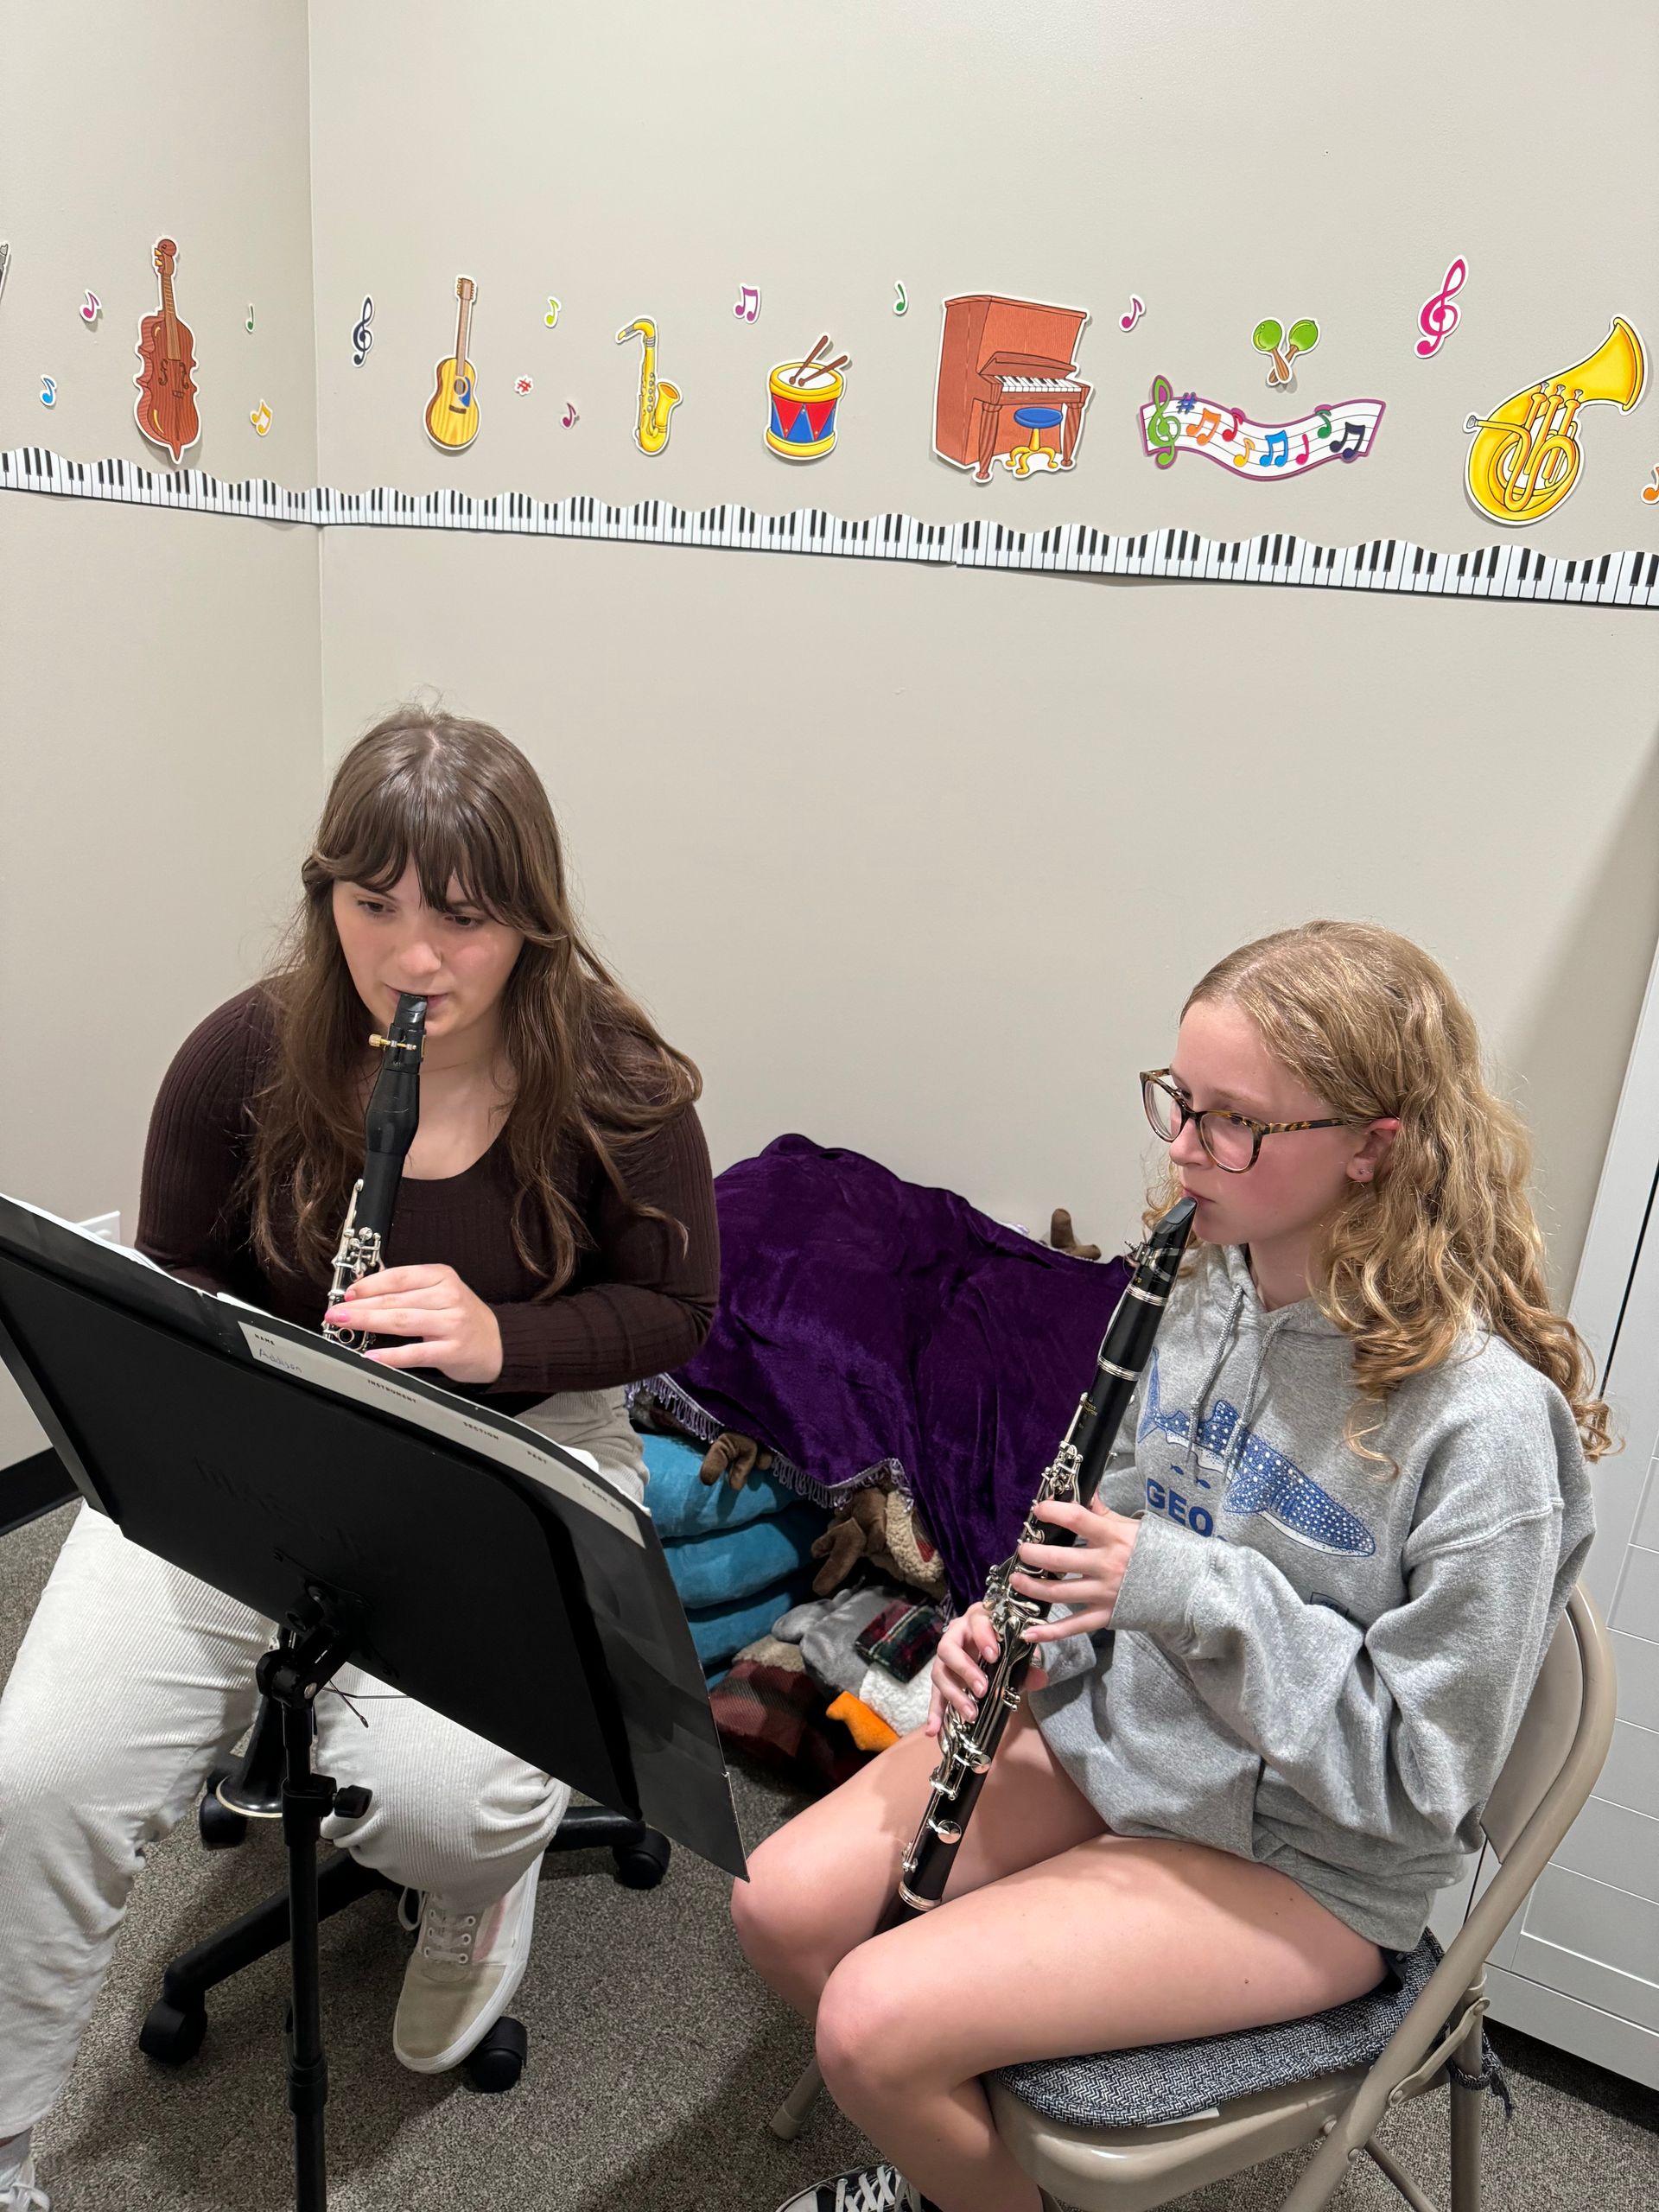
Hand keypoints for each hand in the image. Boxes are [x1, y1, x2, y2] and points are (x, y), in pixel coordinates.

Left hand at [328, 1264, 503, 1384]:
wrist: (497, 1344)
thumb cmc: (461, 1318)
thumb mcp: (441, 1293)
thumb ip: (409, 1291)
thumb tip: (364, 1292)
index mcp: (443, 1277)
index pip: (399, 1277)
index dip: (369, 1284)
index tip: (348, 1293)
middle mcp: (449, 1296)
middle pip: (395, 1300)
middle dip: (360, 1306)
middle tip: (335, 1312)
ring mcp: (452, 1323)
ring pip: (402, 1321)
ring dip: (369, 1322)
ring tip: (345, 1325)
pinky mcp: (452, 1350)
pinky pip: (416, 1352)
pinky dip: (391, 1355)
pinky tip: (372, 1357)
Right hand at [924, 1605, 1048, 1737]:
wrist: (995, 1647)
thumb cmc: (1005, 1644)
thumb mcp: (1018, 1651)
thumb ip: (1028, 1664)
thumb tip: (1039, 1679)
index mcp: (977, 1621)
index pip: (976, 1622)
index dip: (983, 1637)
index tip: (994, 1656)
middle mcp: (955, 1636)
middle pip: (948, 1648)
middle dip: (964, 1670)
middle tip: (982, 1690)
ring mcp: (945, 1659)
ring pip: (939, 1672)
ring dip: (953, 1695)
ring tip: (971, 1714)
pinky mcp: (942, 1679)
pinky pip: (934, 1695)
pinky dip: (934, 1713)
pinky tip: (934, 1729)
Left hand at [1011, 1497, 1140, 1643]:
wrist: (1185, 1586)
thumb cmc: (1154, 1550)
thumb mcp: (1130, 1526)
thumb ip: (1101, 1511)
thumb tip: (1084, 1487)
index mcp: (1112, 1537)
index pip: (1076, 1519)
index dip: (1052, 1512)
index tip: (1037, 1510)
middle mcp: (1106, 1565)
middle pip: (1060, 1559)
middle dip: (1033, 1554)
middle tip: (1021, 1550)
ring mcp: (1105, 1593)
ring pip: (1060, 1593)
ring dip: (1032, 1587)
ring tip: (1016, 1579)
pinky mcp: (1105, 1615)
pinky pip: (1074, 1627)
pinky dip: (1049, 1632)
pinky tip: (1028, 1631)